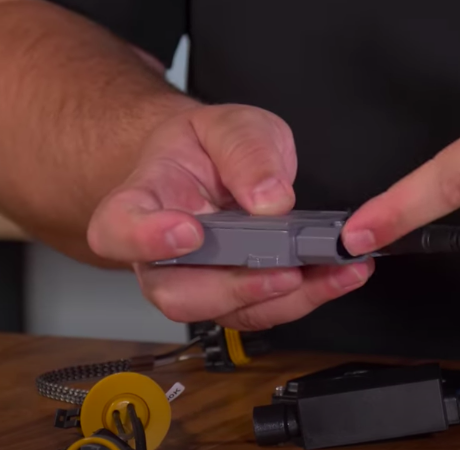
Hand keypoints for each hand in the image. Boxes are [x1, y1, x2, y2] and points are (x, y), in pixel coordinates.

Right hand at [87, 105, 373, 328]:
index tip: (188, 232)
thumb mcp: (229, 125)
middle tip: (284, 270)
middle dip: (236, 288)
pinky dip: (310, 296)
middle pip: (177, 295)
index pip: (118, 229)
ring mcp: (198, 284)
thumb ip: (245, 151)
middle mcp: (160, 257)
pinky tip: (340, 274)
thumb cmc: (206, 148)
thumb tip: (270, 199)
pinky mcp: (237, 298)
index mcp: (140, 202)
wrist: (211, 166)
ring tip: (334, 271)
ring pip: (230, 313)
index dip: (145, 238)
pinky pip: (267, 310)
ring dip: (288, 299)